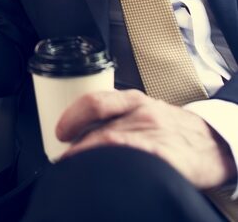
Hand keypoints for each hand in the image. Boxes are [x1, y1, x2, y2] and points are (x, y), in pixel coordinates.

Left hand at [56, 89, 235, 189]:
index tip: (59, 133)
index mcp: (132, 100)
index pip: (94, 102)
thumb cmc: (172, 127)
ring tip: (79, 171)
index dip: (72, 117)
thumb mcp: (143, 111)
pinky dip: (119, 167)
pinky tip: (111, 174)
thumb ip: (116, 117)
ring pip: (114, 145)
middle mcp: (141, 113)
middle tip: (65, 161)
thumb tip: (79, 134)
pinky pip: (138, 161)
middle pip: (100, 130)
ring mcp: (155, 134)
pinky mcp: (168, 156)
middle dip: (78, 149)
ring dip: (92, 159)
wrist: (215, 140)